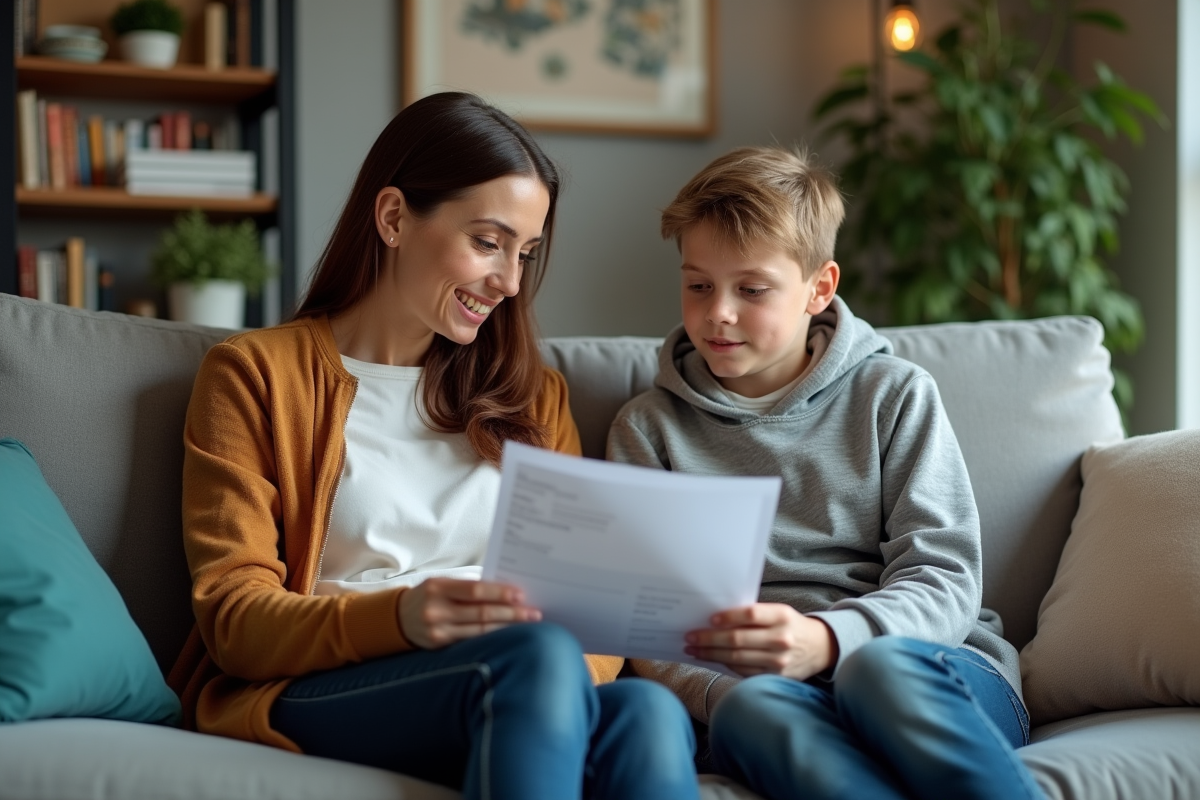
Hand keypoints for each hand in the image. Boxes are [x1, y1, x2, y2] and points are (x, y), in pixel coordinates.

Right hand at [398, 578, 540, 649]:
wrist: (397, 619)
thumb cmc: (429, 596)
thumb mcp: (442, 583)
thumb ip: (469, 587)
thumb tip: (506, 592)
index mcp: (438, 587)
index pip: (475, 590)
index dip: (499, 593)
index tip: (521, 594)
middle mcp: (436, 610)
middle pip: (481, 613)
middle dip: (511, 613)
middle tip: (533, 613)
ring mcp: (438, 631)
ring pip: (480, 631)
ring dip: (506, 627)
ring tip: (527, 624)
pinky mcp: (440, 646)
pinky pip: (472, 642)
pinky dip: (492, 638)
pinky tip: (507, 635)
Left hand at [684, 603, 838, 679]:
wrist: (820, 648)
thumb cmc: (791, 625)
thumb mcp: (779, 612)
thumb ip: (754, 615)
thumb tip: (716, 618)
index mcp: (782, 617)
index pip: (750, 615)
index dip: (728, 616)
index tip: (709, 618)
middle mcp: (781, 639)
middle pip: (738, 640)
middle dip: (709, 639)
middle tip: (690, 636)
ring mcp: (778, 661)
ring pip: (736, 658)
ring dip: (710, 654)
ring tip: (693, 649)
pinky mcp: (775, 677)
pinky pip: (743, 671)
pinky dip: (723, 664)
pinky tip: (710, 658)